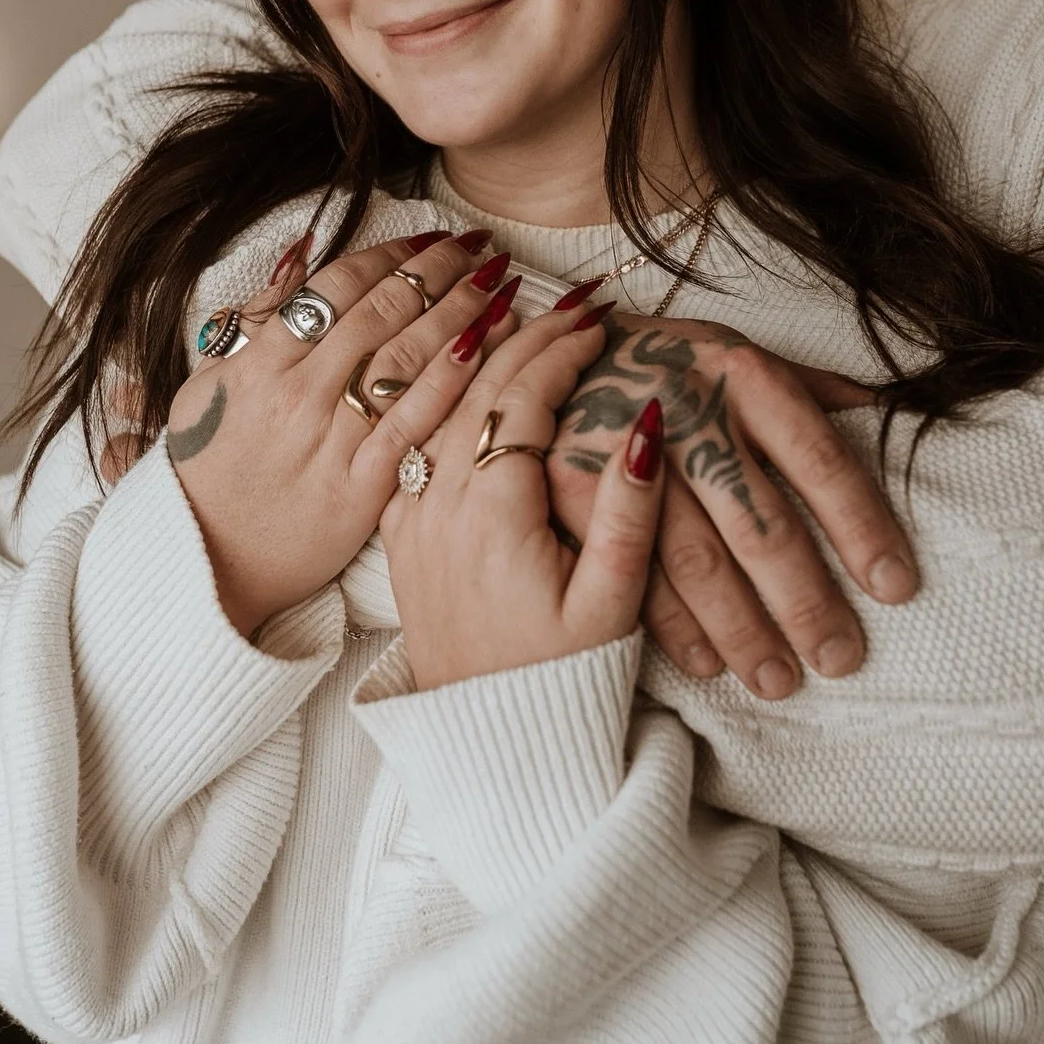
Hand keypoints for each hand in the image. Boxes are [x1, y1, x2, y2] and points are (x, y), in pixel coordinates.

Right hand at [163, 229, 522, 636]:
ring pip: (405, 359)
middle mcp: (300, 395)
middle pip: (382, 313)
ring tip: (498, 281)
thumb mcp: (207, 385)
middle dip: (438, 271)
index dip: (390, 256)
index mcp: (261, 365)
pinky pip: (416, 423)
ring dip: (459, 311)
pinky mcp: (362, 487)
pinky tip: (489, 348)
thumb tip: (300, 255)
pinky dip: (454, 379)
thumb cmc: (205, 470)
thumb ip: (257, 320)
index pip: (336, 289)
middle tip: (479, 244)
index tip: (430, 237)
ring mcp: (333, 440)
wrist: (202, 561)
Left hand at [379, 309, 663, 689]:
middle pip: (474, 388)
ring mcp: (409, 518)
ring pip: (435, 405)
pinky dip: (444, 393)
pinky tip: (470, 369)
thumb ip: (631, 512)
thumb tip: (646, 421)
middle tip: (568, 300)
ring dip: (479, 352)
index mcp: (490, 516)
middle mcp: (437, 506)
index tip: (598, 321)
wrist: (491, 743)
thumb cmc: (563, 677)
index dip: (561, 351)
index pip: (521, 399)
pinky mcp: (397, 532)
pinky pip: (413, 439)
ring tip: (519, 309)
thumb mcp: (613, 603)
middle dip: (523, 333)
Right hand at [545, 314, 916, 698]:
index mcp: (746, 375)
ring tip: (780, 680)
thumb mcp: (744, 351)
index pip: (818, 460)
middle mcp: (692, 411)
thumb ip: (812, 387)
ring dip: (742, 629)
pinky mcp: (574, 486)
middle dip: (805, 601)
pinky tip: (708, 662)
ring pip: (696, 559)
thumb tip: (892, 414)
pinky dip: (671, 625)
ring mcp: (628, 451)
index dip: (861, 527)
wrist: (560, 345)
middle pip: (759, 523)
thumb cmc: (674, 360)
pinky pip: (632, 570)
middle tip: (842, 659)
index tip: (897, 587)